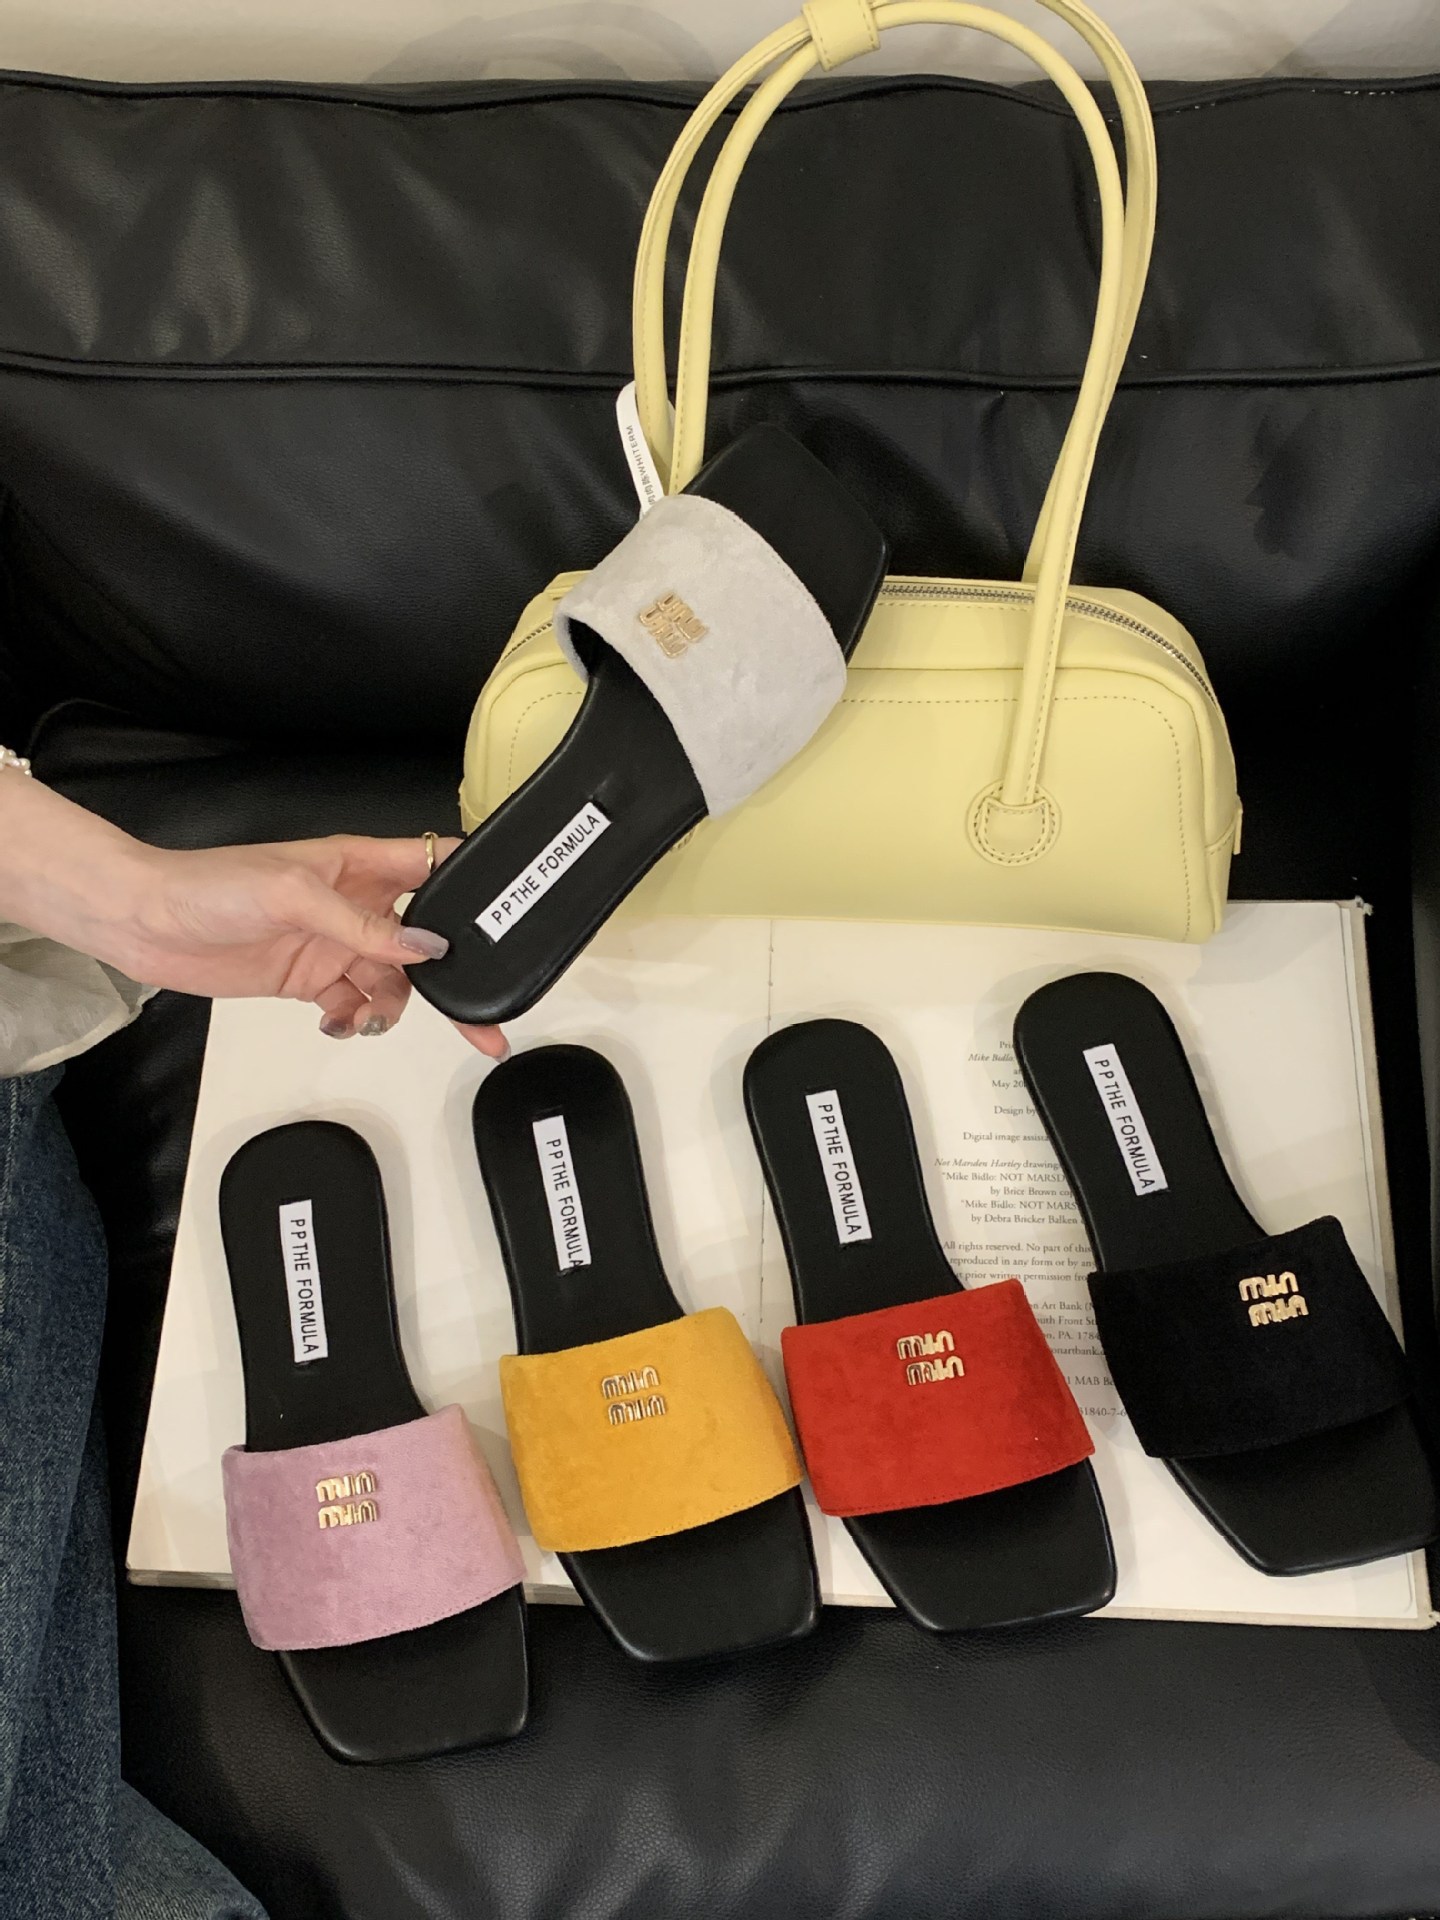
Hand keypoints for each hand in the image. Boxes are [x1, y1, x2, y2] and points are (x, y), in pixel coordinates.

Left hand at [0, 773, 504, 1054]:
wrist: (146, 922)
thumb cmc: (213, 886)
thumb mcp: (296, 895)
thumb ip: (366, 926)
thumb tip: (428, 951)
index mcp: (362, 864)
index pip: (437, 865)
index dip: (474, 888)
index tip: (509, 920)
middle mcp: (357, 904)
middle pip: (426, 943)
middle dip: (455, 981)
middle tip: (486, 1023)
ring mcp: (335, 944)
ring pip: (393, 983)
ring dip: (392, 1007)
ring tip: (366, 1017)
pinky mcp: (311, 979)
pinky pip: (356, 1005)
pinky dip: (356, 1020)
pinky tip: (338, 1022)